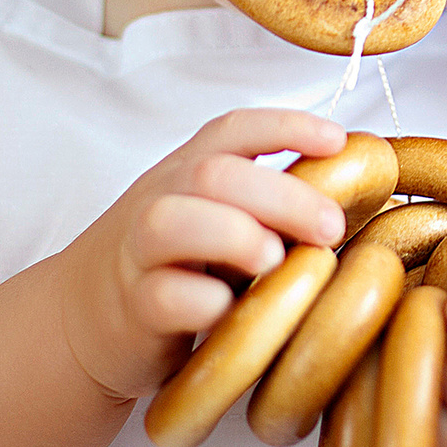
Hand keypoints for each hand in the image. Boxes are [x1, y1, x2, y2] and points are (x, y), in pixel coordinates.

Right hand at [56, 109, 347, 402]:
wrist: (83, 319)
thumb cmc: (174, 264)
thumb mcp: (215, 216)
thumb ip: (267, 201)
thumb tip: (363, 190)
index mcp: (188, 170)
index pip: (233, 130)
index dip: (286, 126)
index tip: (336, 141)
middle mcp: (161, 200)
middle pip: (213, 174)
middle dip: (282, 196)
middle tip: (330, 228)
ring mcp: (139, 254)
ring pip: (171, 222)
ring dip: (234, 236)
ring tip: (275, 262)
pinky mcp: (133, 310)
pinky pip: (162, 296)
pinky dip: (203, 302)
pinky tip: (233, 311)